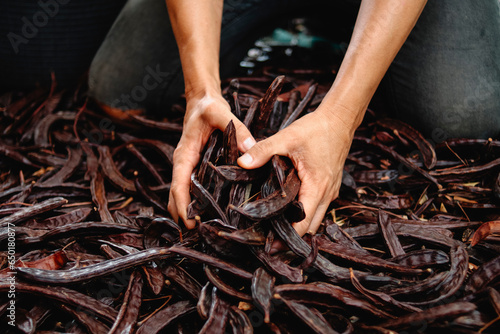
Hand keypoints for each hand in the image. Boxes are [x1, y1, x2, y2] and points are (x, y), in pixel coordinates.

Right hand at [168, 91, 255, 227]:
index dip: (181, 204)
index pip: (178, 184)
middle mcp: (183, 163)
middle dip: (182, 215)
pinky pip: (189, 189)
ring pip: (180, 194)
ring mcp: (187, 167)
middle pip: (175, 195)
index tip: (189, 221)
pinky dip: (192, 203)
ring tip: (201, 230)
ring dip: (185, 212)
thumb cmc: (208, 107)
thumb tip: (250, 149)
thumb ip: (236, 128)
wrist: (201, 101)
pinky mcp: (194, 168)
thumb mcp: (220, 113)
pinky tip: (206, 214)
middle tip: (197, 234)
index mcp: (184, 155)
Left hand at [238, 108, 353, 235]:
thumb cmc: (316, 128)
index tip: (268, 245)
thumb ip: (263, 150)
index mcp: (317, 186)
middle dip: (291, 238)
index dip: (286, 237)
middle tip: (267, 244)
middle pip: (310, 227)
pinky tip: (287, 213)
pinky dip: (304, 215)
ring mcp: (330, 192)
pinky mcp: (329, 187)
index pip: (303, 222)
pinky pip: (317, 208)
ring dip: (298, 227)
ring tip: (274, 232)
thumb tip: (241, 162)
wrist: (340, 119)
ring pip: (315, 219)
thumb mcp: (287, 137)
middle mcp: (327, 194)